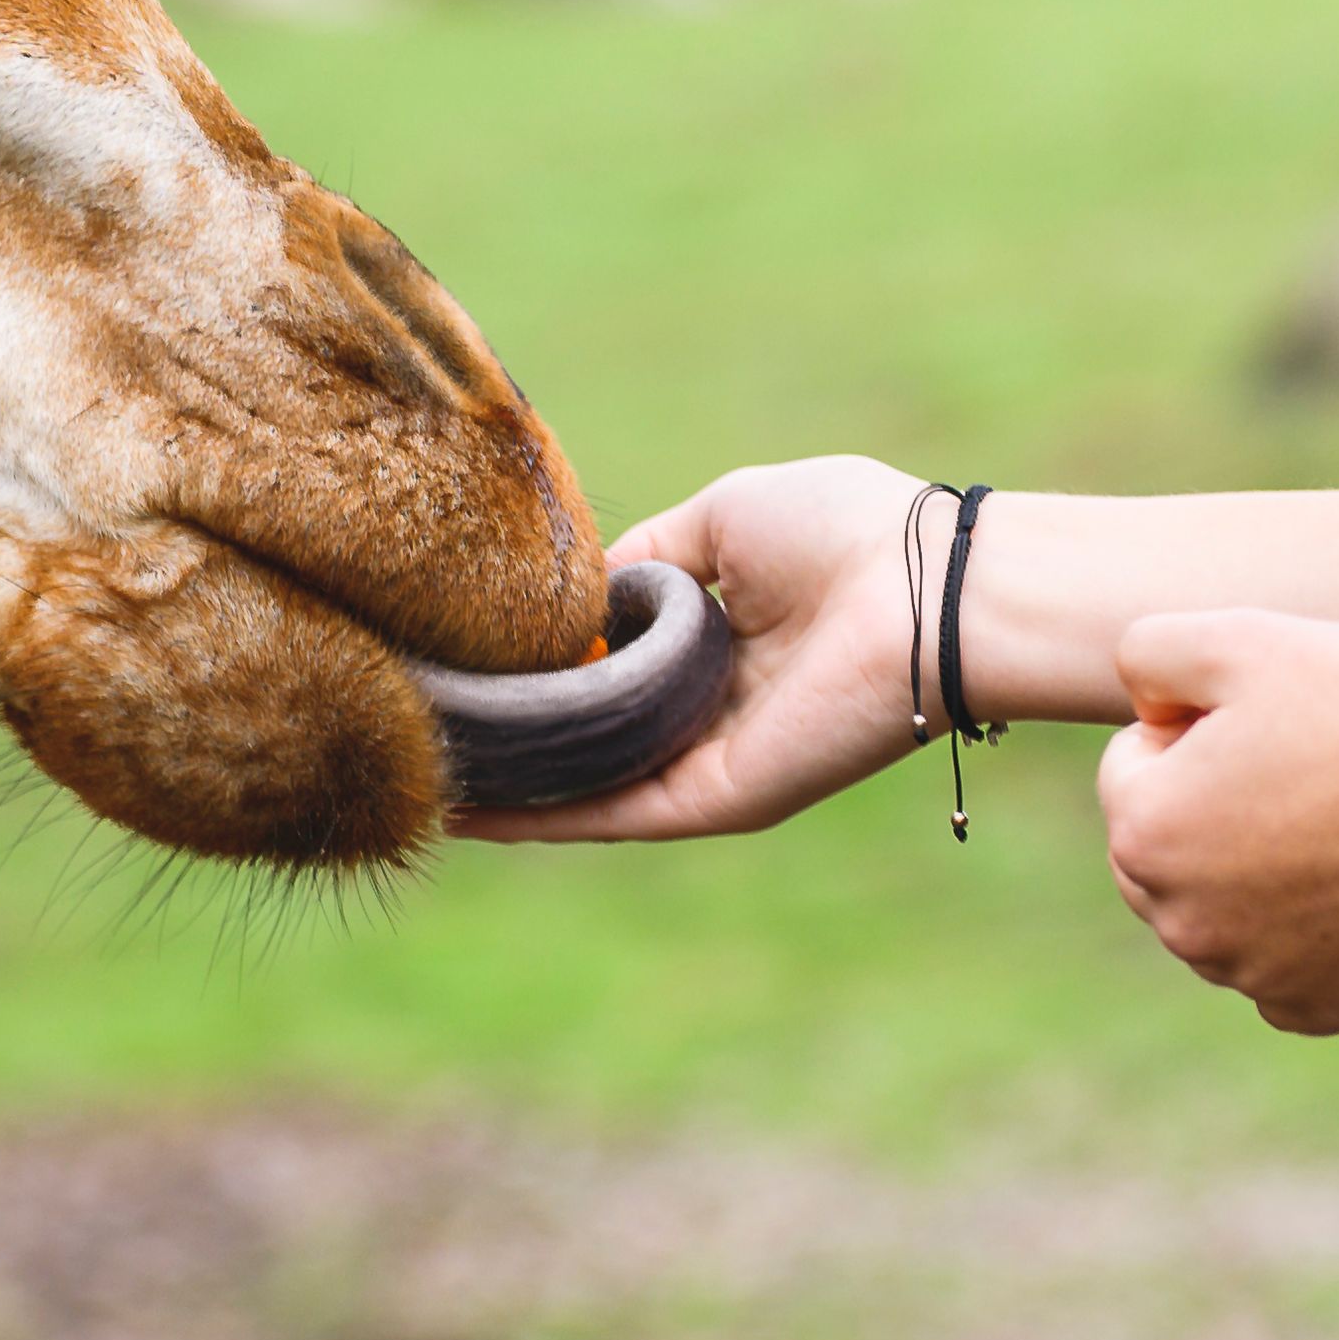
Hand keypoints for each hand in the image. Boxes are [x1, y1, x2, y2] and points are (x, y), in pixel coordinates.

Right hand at [450, 456, 948, 845]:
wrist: (925, 589)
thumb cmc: (845, 532)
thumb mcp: (723, 519)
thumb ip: (647, 562)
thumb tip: (577, 597)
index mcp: (718, 639)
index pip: (610, 664)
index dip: (542, 661)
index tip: (460, 653)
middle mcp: (708, 710)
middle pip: (592, 735)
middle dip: (511, 732)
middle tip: (413, 716)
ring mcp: (710, 760)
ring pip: (587, 787)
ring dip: (507, 785)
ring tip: (413, 768)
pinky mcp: (718, 798)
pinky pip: (613, 816)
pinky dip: (539, 820)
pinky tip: (465, 812)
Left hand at [1095, 608, 1338, 1032]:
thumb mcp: (1246, 637)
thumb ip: (1150, 653)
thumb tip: (1145, 709)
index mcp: (1147, 833)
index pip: (1132, 762)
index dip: (1198, 723)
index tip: (1274, 717)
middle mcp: (1183, 923)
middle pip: (1164, 846)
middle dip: (1209, 804)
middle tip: (1306, 766)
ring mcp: (1253, 976)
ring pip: (1222, 908)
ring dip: (1255, 869)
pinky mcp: (1322, 1008)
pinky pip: (1284, 964)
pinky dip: (1310, 930)